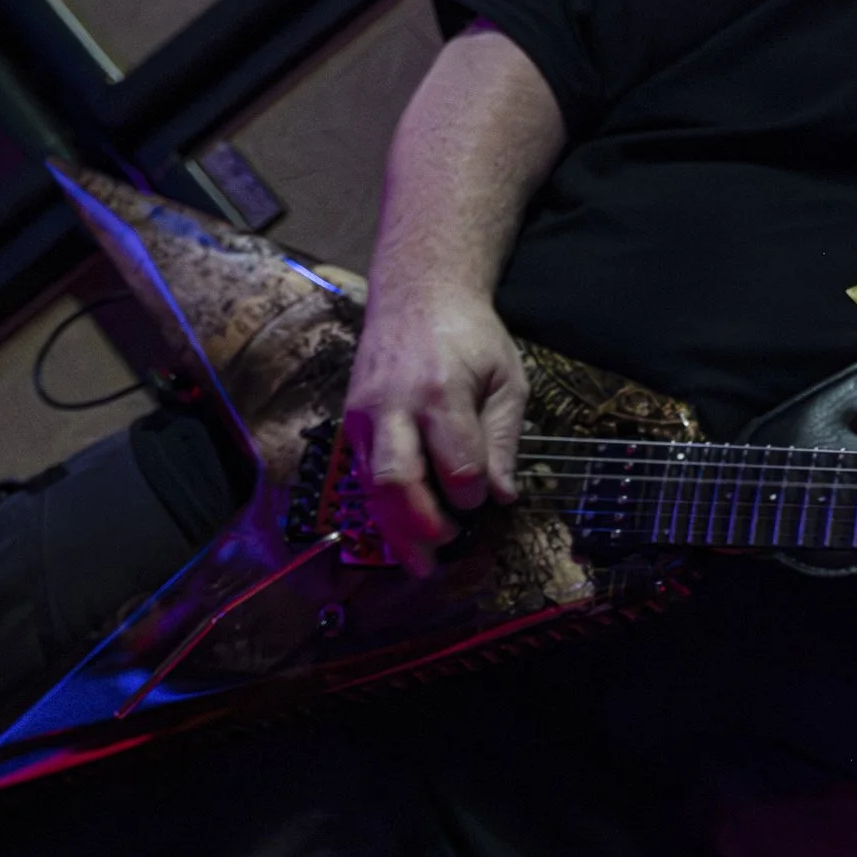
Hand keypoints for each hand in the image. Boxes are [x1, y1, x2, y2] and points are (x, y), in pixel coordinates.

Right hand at [342, 282, 526, 575]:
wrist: (415, 293)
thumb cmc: (470, 337)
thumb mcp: (505, 379)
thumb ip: (503, 439)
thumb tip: (501, 497)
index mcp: (440, 392)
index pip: (456, 466)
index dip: (472, 494)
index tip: (484, 498)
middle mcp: (393, 406)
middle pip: (400, 483)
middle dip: (424, 526)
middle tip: (447, 546)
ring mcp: (364, 416)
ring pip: (373, 488)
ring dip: (397, 531)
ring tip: (422, 563)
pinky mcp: (351, 424)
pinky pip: (363, 478)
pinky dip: (382, 512)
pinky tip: (402, 535)